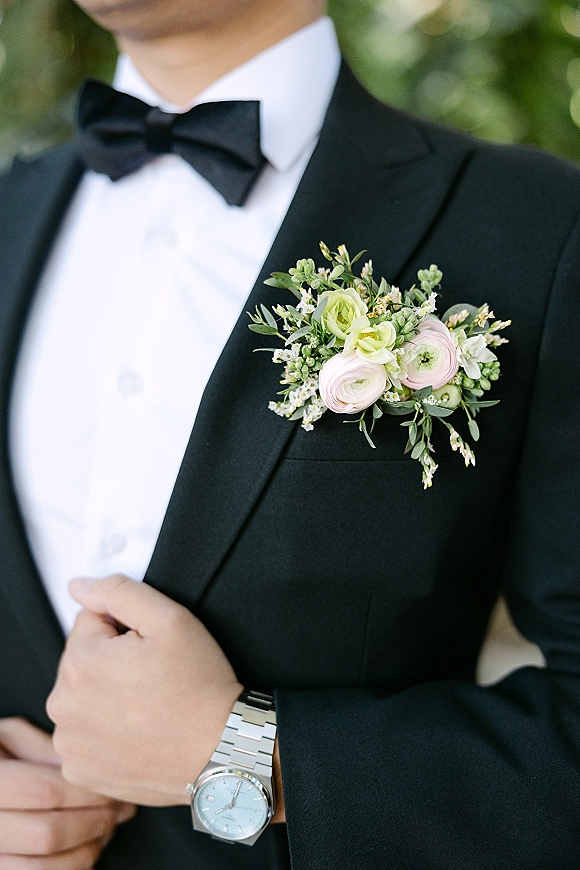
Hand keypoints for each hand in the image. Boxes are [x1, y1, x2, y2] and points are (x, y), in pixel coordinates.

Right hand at [0, 716, 134, 868]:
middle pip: (47, 834)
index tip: (112, 785)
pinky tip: (86, 846)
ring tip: (107, 828)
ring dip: (86, 849)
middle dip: (93, 822)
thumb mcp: (8, 737)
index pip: (45, 791)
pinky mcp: (2, 869)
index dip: (86, 791)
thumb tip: (86, 765)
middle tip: (119, 808)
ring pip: (44, 866)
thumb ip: (42, 748)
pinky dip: (72, 866)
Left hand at [46, 575, 242, 806]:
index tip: (152, 650)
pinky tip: (138, 731)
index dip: (127, 629)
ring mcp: (71, 742)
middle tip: (154, 677)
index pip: (91, 622)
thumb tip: (79, 586)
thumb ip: (119, 591)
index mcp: (81, 661)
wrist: (220, 750)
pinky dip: (107, 732)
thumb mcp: (170, 619)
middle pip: (84, 659)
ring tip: (149, 704)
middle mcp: (64, 704)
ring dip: (107, 695)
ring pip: (84, 697)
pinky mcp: (82, 770)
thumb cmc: (199, 685)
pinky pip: (87, 735)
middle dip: (113, 661)